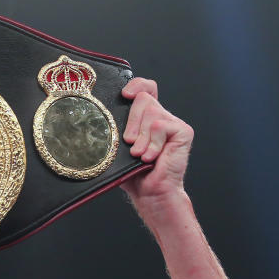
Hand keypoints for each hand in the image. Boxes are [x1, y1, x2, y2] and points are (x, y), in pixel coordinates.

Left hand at [118, 78, 193, 213]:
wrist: (151, 193)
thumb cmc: (134, 174)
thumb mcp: (119, 148)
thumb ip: (115, 129)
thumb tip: (95, 117)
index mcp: (146, 118)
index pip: (145, 88)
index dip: (136, 85)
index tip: (124, 95)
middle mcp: (161, 117)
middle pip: (143, 98)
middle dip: (132, 121)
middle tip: (129, 143)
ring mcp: (173, 123)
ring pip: (150, 111)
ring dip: (141, 137)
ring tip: (140, 154)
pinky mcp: (183, 131)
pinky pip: (159, 125)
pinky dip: (152, 142)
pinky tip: (151, 157)